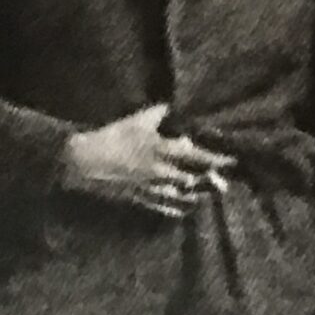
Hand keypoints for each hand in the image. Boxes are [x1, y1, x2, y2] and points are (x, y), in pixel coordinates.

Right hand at [60, 103, 236, 220]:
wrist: (84, 162)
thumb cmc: (111, 137)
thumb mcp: (136, 120)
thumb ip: (158, 113)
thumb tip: (173, 105)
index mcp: (159, 149)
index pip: (194, 155)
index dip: (214, 158)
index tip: (230, 160)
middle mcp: (159, 171)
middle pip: (192, 179)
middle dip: (210, 181)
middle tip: (225, 181)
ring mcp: (150, 188)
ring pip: (181, 196)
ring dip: (198, 196)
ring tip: (209, 194)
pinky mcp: (140, 199)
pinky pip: (164, 208)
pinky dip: (178, 208)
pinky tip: (187, 208)